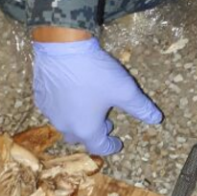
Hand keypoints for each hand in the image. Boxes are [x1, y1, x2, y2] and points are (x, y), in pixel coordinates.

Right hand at [32, 37, 161, 154]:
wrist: (62, 48)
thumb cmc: (96, 73)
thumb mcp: (124, 90)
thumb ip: (141, 107)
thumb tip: (156, 119)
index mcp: (86, 129)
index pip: (99, 147)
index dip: (111, 146)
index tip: (118, 143)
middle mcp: (65, 125)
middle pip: (80, 137)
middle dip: (94, 132)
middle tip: (106, 121)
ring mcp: (49, 112)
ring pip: (65, 123)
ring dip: (79, 120)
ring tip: (90, 107)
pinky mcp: (39, 97)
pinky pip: (54, 109)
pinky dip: (65, 107)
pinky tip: (72, 95)